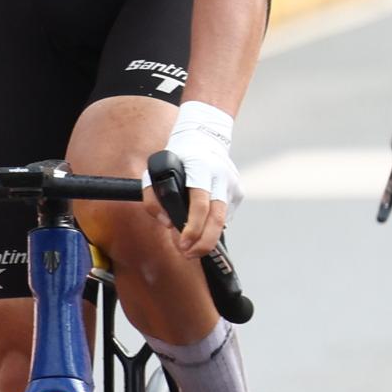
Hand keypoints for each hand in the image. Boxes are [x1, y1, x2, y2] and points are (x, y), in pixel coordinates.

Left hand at [148, 103, 240, 257]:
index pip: (200, 204)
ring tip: (192, 247)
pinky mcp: (239, 191)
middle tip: (189, 254)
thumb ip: (153, 198)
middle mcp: (220, 176)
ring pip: (223, 220)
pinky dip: (213, 224)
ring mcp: (232, 184)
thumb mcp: (155, 171)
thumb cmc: (178, 157)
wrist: (205, 137)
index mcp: (200, 168)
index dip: (193, 228)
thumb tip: (168, 223)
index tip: (183, 243)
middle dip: (204, 242)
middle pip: (217, 218)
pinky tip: (203, 224)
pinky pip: (226, 215)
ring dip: (208, 238)